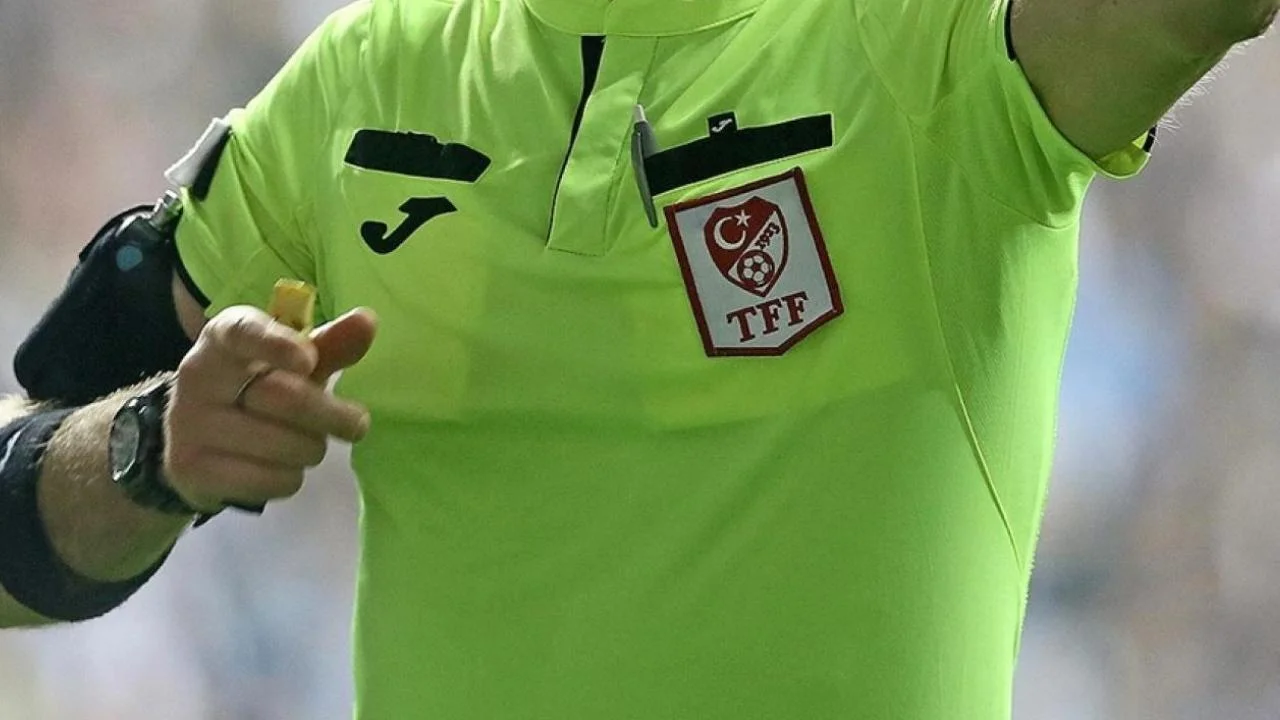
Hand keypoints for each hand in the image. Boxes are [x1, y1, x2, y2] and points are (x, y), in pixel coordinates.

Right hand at [164, 306, 376, 511]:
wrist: (193, 440)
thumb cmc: (256, 389)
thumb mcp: (289, 363)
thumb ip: (329, 345)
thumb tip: (367, 321)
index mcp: (223, 338)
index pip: (243, 332)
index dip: (276, 345)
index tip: (308, 360)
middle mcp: (198, 375)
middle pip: (285, 398)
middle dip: (331, 415)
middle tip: (356, 424)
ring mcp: (190, 425)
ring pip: (282, 446)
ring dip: (311, 450)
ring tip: (306, 444)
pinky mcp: (193, 470)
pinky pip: (269, 480)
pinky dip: (290, 478)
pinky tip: (281, 467)